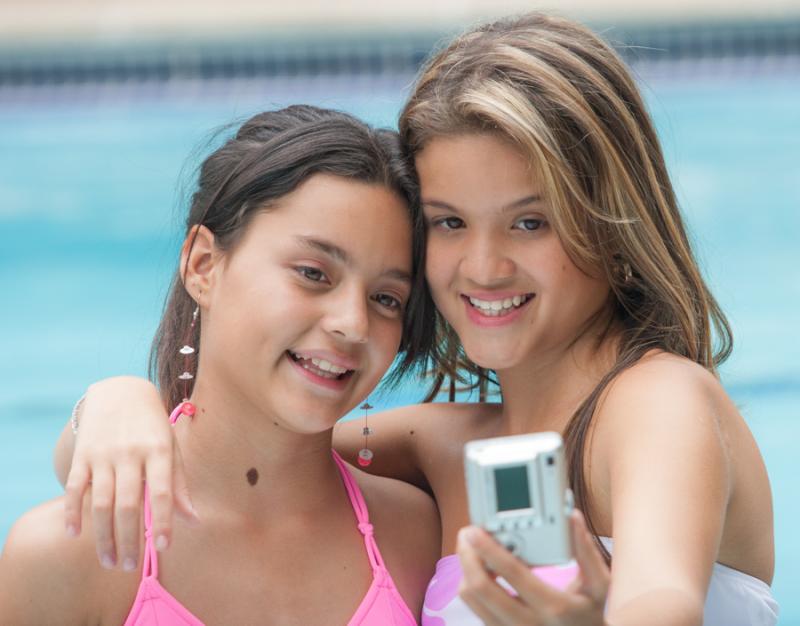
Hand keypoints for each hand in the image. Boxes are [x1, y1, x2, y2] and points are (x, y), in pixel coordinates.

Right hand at [63, 377, 196, 570]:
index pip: (161, 492)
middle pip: (128, 504)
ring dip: (103, 535)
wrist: (120, 392)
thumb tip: (193, 522)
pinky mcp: (82, 455)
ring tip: (108, 561)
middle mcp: (131, 453)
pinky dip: (73, 512)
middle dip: (129, 539)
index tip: (162, 548)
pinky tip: (74, 534)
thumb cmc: (152, 428)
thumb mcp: (171, 449)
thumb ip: (179, 486)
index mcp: (158, 451)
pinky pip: (75, 488)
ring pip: (102, 502)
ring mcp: (104, 454)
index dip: (162, 521)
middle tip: (129, 566)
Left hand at [456, 510, 609, 625]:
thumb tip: (573, 518)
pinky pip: (476, 610)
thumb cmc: (593, 615)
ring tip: (473, 550)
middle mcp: (528, 624)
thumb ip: (587, 552)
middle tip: (467, 535)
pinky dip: (472, 586)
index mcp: (553, 607)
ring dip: (467, 570)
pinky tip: (482, 570)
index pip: (513, 573)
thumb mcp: (601, 587)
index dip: (489, 549)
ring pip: (472, 600)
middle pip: (481, 589)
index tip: (475, 530)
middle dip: (467, 557)